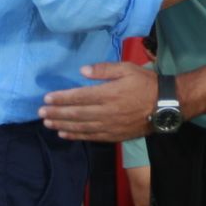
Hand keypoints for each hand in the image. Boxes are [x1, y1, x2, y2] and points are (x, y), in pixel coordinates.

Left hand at [40, 61, 156, 141]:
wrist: (164, 105)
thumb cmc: (145, 83)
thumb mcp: (126, 69)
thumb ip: (104, 69)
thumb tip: (82, 71)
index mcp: (108, 93)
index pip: (79, 96)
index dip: (61, 98)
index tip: (47, 98)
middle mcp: (106, 112)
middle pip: (76, 113)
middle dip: (56, 112)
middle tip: (40, 112)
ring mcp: (109, 126)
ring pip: (80, 127)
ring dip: (62, 125)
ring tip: (47, 123)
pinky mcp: (113, 135)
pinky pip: (90, 137)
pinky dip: (75, 135)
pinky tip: (64, 133)